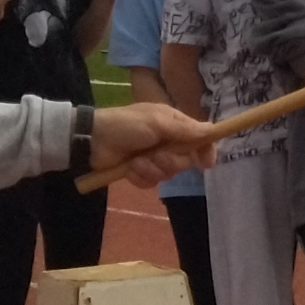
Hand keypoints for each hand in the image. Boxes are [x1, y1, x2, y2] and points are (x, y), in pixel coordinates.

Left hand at [90, 102, 212, 187]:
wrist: (92, 140)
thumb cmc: (126, 124)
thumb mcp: (157, 122)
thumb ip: (185, 129)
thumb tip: (212, 130)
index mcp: (173, 125)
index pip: (199, 139)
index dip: (206, 151)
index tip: (206, 163)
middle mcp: (167, 142)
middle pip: (185, 161)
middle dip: (170, 162)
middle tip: (157, 155)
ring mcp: (153, 158)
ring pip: (168, 174)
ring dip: (152, 169)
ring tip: (136, 162)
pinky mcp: (140, 172)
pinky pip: (151, 182)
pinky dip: (140, 176)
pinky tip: (129, 169)